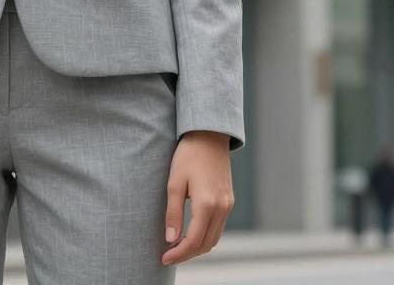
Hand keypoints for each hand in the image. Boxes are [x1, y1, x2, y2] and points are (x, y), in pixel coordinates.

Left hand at [161, 130, 233, 265]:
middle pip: (206, 244)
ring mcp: (228, 204)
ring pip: (214, 238)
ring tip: (178, 246)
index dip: (179, 254)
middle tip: (169, 255)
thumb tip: (170, 239)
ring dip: (197, 246)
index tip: (164, 258)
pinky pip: (219, 227)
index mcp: (207, 204)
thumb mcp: (174, 182)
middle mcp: (222, 208)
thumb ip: (173, 213)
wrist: (209, 135)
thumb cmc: (188, 155)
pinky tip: (192, 232)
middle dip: (188, 254)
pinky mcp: (229, 200)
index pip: (194, 241)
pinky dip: (206, 235)